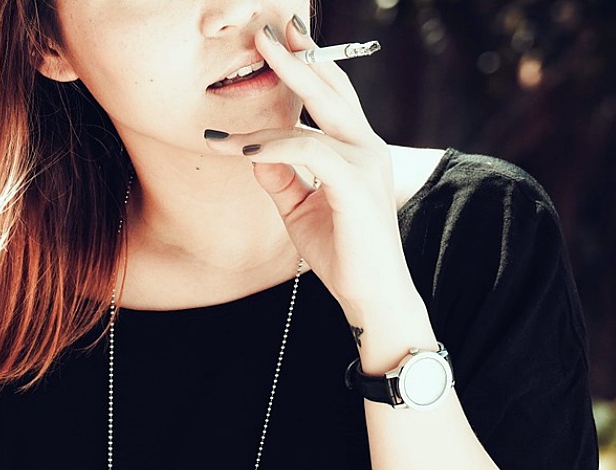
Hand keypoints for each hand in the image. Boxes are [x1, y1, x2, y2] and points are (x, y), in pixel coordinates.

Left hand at [204, 19, 414, 317]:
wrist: (371, 296)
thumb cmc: (341, 253)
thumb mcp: (300, 209)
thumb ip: (280, 177)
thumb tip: (253, 149)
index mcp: (356, 150)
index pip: (333, 97)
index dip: (309, 65)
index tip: (281, 40)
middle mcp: (365, 148)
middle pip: (332, 88)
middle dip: (300, 54)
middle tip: (268, 28)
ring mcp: (364, 164)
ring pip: (319, 112)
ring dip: (283, 86)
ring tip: (254, 60)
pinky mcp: (354, 186)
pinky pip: (308, 151)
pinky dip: (274, 145)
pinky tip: (244, 150)